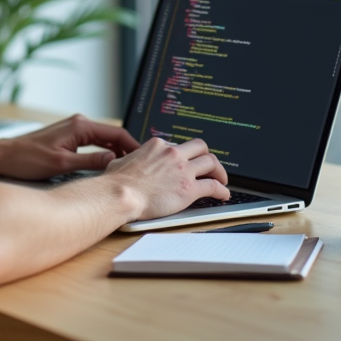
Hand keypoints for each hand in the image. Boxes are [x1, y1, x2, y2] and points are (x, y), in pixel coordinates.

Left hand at [0, 114, 139, 180]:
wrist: (3, 157)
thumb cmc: (27, 160)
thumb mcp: (62, 165)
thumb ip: (91, 162)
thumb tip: (115, 160)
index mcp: (80, 126)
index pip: (116, 133)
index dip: (133, 146)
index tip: (144, 159)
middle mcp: (78, 123)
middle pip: (112, 135)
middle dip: (127, 149)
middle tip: (141, 166)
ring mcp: (72, 130)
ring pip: (103, 140)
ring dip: (116, 152)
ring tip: (128, 168)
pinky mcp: (67, 138)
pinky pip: (92, 143)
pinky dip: (103, 152)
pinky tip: (108, 165)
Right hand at [104, 137, 230, 219]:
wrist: (120, 194)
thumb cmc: (116, 182)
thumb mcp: (120, 161)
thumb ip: (129, 160)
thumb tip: (123, 163)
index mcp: (158, 145)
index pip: (177, 146)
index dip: (183, 155)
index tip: (185, 163)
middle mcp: (173, 154)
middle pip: (200, 147)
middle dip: (206, 156)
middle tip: (209, 166)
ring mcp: (183, 170)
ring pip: (211, 162)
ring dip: (219, 171)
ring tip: (221, 179)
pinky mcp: (189, 188)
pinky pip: (213, 186)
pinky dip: (222, 190)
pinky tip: (224, 195)